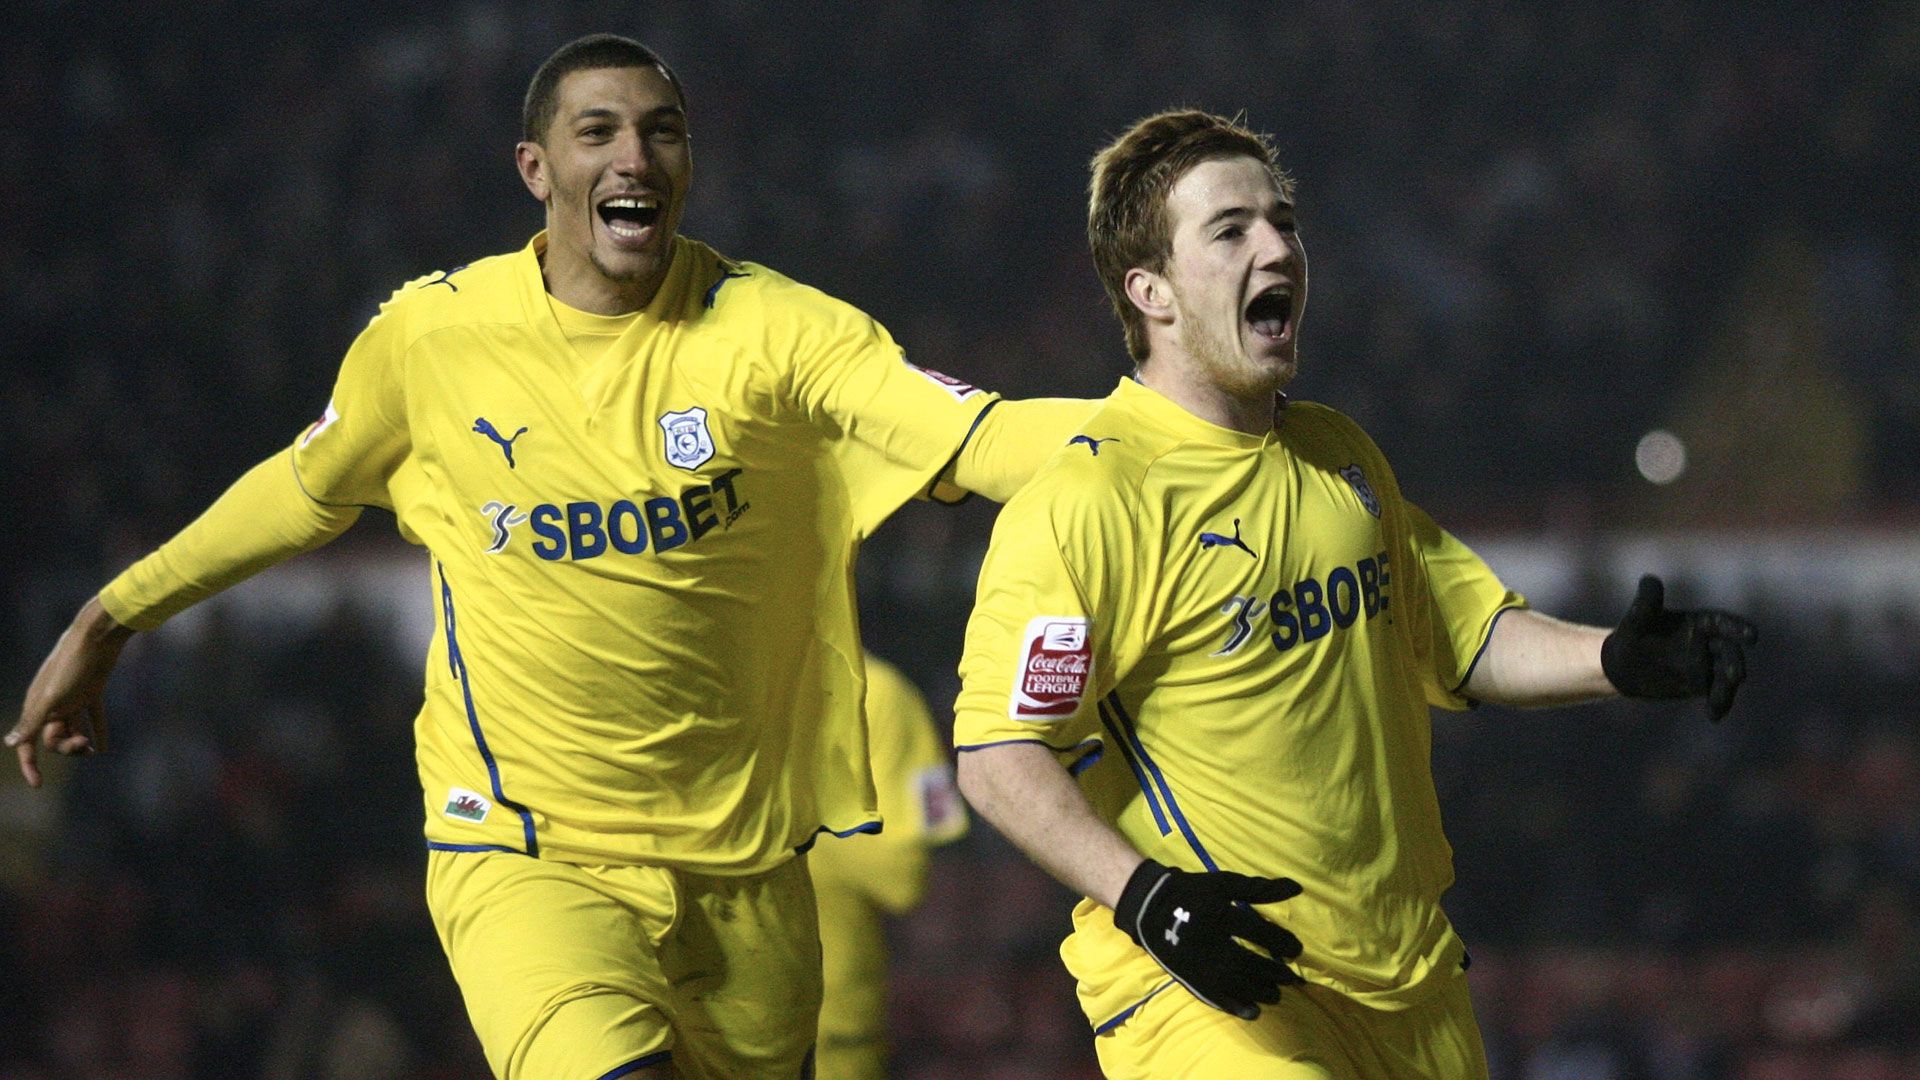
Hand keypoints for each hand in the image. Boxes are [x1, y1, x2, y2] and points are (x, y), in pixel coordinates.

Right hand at [8, 597, 134, 786]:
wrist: (98, 636)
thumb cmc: (72, 664)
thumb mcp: (52, 696)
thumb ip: (33, 720)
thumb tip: (11, 743)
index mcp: (37, 706)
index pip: (29, 742)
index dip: (30, 764)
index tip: (38, 785)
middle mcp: (51, 704)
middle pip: (54, 738)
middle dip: (66, 747)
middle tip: (83, 746)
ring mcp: (72, 697)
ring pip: (73, 729)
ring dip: (81, 743)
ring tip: (93, 750)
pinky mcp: (92, 690)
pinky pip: (93, 717)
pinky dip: (98, 731)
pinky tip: (104, 748)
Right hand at [1112, 859, 1303, 1019]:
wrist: (1150, 907)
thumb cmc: (1192, 892)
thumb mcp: (1224, 883)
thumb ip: (1259, 888)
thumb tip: (1296, 888)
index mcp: (1219, 916)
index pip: (1258, 932)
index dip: (1281, 942)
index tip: (1296, 950)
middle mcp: (1210, 945)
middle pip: (1250, 963)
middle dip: (1274, 973)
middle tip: (1291, 977)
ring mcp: (1200, 966)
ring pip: (1236, 985)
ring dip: (1261, 992)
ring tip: (1276, 994)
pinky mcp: (1191, 979)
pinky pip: (1217, 999)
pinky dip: (1237, 1007)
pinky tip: (1254, 1012)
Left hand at [1601, 575, 1757, 721]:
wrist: (1622, 665)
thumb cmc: (1631, 636)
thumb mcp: (1636, 620)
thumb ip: (1645, 603)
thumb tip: (1650, 581)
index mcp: (1697, 622)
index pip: (1721, 623)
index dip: (1737, 628)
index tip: (1752, 636)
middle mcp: (1707, 643)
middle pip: (1729, 651)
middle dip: (1735, 663)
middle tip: (1738, 677)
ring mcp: (1707, 664)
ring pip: (1725, 675)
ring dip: (1728, 689)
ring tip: (1719, 703)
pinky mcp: (1702, 684)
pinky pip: (1716, 694)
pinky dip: (1718, 704)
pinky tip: (1714, 716)